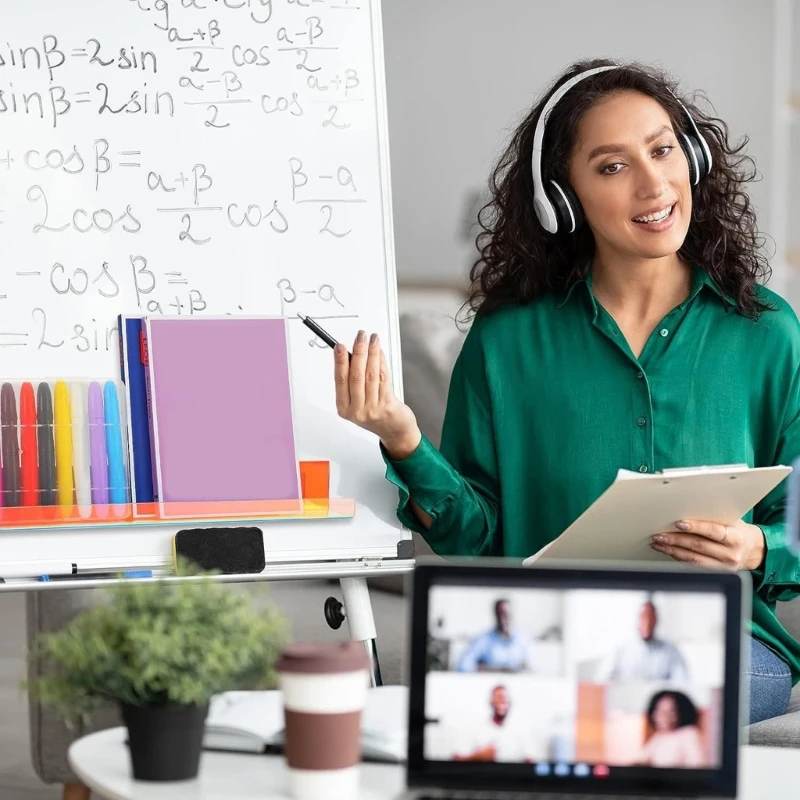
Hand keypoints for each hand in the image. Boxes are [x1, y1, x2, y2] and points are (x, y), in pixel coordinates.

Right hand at [334, 330, 420, 458]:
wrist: (394, 431)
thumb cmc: (376, 413)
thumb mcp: (358, 400)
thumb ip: (353, 380)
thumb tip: (352, 353)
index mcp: (344, 408)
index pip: (340, 380)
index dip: (340, 361)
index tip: (340, 346)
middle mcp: (357, 410)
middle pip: (356, 376)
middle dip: (358, 352)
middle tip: (359, 336)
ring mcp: (372, 409)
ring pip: (370, 375)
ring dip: (372, 353)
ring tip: (372, 339)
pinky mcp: (387, 406)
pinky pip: (383, 379)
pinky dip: (381, 362)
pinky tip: (380, 352)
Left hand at [651, 519, 765, 570]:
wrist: (753, 550)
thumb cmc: (738, 531)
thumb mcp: (732, 521)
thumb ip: (713, 517)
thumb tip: (686, 509)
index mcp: (736, 538)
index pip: (714, 531)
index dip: (696, 527)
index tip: (679, 523)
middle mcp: (731, 554)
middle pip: (699, 546)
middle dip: (676, 540)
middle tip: (660, 535)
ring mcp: (724, 566)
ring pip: (693, 558)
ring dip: (672, 550)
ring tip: (659, 543)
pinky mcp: (716, 573)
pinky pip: (694, 566)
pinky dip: (678, 558)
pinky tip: (668, 551)